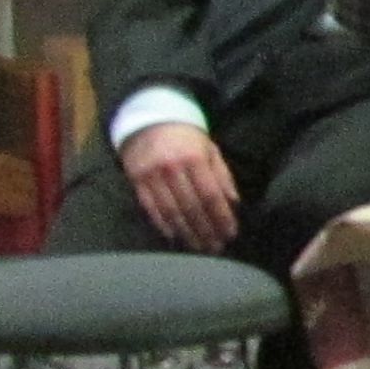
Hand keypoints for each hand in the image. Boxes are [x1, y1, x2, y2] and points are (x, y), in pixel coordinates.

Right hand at [119, 123, 240, 253]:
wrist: (149, 121)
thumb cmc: (187, 138)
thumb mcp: (210, 150)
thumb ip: (222, 175)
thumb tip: (233, 203)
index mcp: (194, 159)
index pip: (211, 195)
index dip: (221, 217)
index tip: (230, 233)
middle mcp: (172, 169)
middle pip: (191, 207)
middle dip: (206, 230)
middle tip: (215, 247)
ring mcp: (152, 176)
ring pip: (171, 211)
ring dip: (187, 232)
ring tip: (199, 246)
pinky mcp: (136, 181)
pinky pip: (150, 208)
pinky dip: (163, 224)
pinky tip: (175, 236)